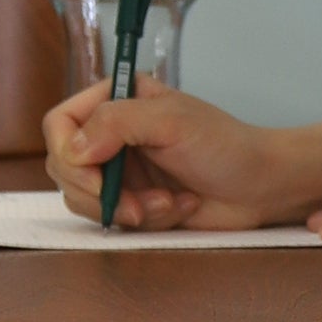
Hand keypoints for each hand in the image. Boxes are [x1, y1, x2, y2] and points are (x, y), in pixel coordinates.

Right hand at [45, 80, 286, 229]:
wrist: (261, 187)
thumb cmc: (227, 145)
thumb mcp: (171, 120)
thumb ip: (116, 123)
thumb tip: (73, 150)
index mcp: (118, 101)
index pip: (60, 122)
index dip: (68, 153)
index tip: (95, 175)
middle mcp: (113, 134)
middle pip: (64, 167)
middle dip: (99, 193)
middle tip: (134, 204)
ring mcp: (121, 170)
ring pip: (85, 200)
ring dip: (126, 209)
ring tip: (167, 203)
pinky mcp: (133, 201)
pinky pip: (114, 219)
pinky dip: (145, 220)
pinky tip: (178, 208)